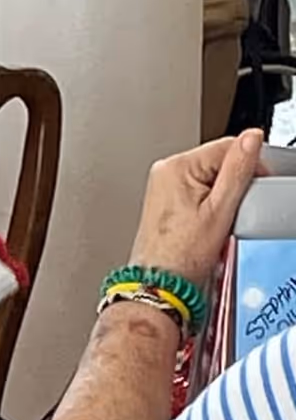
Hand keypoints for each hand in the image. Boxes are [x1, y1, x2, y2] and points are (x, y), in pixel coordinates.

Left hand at [128, 130, 263, 287]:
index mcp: (176, 166)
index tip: (259, 185)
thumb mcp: (220, 208)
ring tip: (218, 219)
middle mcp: (165, 171)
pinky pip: (198, 189)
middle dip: (235, 181)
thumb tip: (251, 137)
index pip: (228, 145)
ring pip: (210, 176)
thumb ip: (238, 169)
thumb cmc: (182, 253)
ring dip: (223, 194)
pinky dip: (211, 202)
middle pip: (218, 160)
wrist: (161, 281)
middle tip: (236, 209)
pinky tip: (208, 222)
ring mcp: (163, 185)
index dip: (251, 164)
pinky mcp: (165, 199)